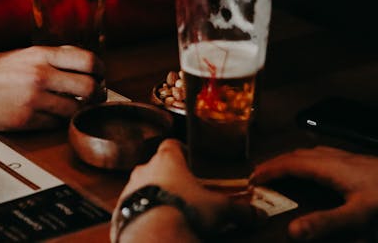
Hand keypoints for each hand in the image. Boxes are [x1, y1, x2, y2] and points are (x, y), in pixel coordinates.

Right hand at [0, 45, 101, 130]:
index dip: (100, 70)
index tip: (100, 75)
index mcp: (41, 55)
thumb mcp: (24, 54)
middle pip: (89, 87)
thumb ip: (53, 58)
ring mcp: (34, 99)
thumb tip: (82, 64)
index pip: (87, 60)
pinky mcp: (26, 120)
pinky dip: (58, 122)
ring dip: (78, 110)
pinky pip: (56, 125)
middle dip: (97, 94)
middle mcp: (40, 75)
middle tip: (94, 96)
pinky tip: (51, 116)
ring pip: (75, 109)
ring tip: (72, 107)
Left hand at [113, 139, 260, 242]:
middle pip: (156, 166)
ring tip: (171, 211)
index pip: (172, 144)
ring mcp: (128, 190)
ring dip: (154, 195)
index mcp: (168, 160)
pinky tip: (155, 225)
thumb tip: (258, 215)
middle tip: (184, 190)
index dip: (181, 150)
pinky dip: (143, 214)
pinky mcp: (119, 211)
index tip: (190, 158)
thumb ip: (240, 210)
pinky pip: (132, 208)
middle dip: (169, 177)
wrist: (153, 235)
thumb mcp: (219, 210)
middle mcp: (144, 170)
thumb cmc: (185, 211)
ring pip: (142, 187)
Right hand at [252, 146, 377, 240]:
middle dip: (278, 162)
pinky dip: (311, 161)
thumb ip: (326, 224)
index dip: (270, 169)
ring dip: (294, 159)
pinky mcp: (363, 164)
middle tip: (262, 174)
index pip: (292, 163)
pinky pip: (327, 156)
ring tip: (284, 170)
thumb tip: (293, 231)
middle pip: (300, 154)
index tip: (253, 178)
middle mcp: (340, 159)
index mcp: (333, 168)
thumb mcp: (359, 217)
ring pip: (314, 153)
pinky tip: (320, 171)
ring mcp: (352, 159)